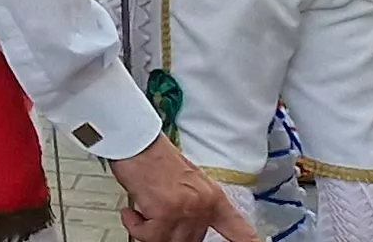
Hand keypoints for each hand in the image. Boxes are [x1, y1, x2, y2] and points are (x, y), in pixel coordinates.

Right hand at [108, 137, 257, 240]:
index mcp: (214, 198)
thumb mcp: (187, 182)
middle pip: (192, 240)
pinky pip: (150, 236)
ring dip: (149, 231)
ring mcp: (187, 210)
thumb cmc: (154, 157)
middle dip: (169, 234)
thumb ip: (194, 205)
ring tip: (141, 213)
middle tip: (154, 220)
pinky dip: (137, 227)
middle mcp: (205, 206)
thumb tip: (187, 227)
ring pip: (169, 240)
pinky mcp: (166, 212)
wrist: (136, 141)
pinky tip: (133, 213)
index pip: (239, 230)